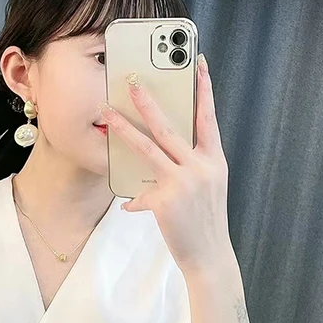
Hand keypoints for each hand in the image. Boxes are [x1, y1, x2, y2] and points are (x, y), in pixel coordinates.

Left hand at [99, 54, 232, 273]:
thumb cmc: (205, 223)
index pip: (208, 119)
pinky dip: (134, 201)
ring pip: (148, 149)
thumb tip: (163, 162)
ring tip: (108, 114)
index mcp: (214, 161)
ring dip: (124, 129)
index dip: (204, 91)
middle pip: (170, 127)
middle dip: (148, 102)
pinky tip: (130, 205)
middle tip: (132, 82)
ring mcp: (183, 183)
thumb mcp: (207, 190)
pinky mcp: (165, 202)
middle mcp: (200, 168)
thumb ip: (190, 170)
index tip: (199, 65)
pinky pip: (140, 193)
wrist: (209, 257)